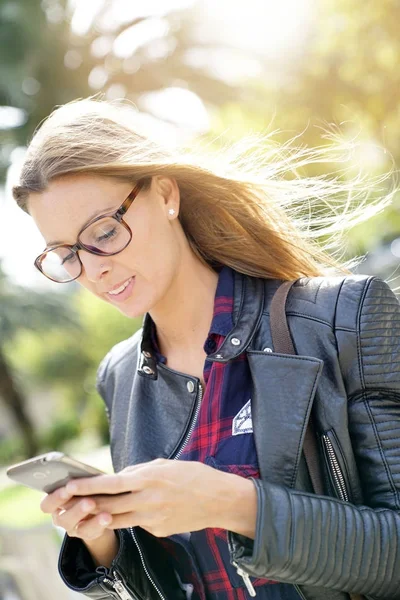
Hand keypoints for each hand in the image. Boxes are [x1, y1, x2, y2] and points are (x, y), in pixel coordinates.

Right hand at [40, 486, 113, 539]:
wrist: (98, 503)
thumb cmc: (86, 485)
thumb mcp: (81, 482)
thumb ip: (79, 481)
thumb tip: (85, 475)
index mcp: (54, 502)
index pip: (46, 505)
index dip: (55, 498)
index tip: (67, 489)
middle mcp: (60, 517)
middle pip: (61, 519)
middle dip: (77, 510)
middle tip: (90, 502)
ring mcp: (72, 528)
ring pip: (77, 528)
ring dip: (92, 521)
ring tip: (105, 514)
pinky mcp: (87, 534)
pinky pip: (92, 533)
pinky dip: (100, 525)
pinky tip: (108, 517)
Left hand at [65, 459, 256, 537]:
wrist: (219, 499)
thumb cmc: (194, 475)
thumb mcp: (165, 464)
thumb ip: (140, 470)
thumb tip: (121, 475)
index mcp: (149, 478)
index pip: (110, 483)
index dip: (88, 486)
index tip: (69, 486)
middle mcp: (148, 500)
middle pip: (109, 505)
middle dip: (86, 504)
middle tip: (68, 504)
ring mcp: (153, 519)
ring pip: (118, 520)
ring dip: (101, 516)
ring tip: (88, 512)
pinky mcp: (158, 531)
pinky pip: (137, 524)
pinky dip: (131, 518)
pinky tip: (132, 512)